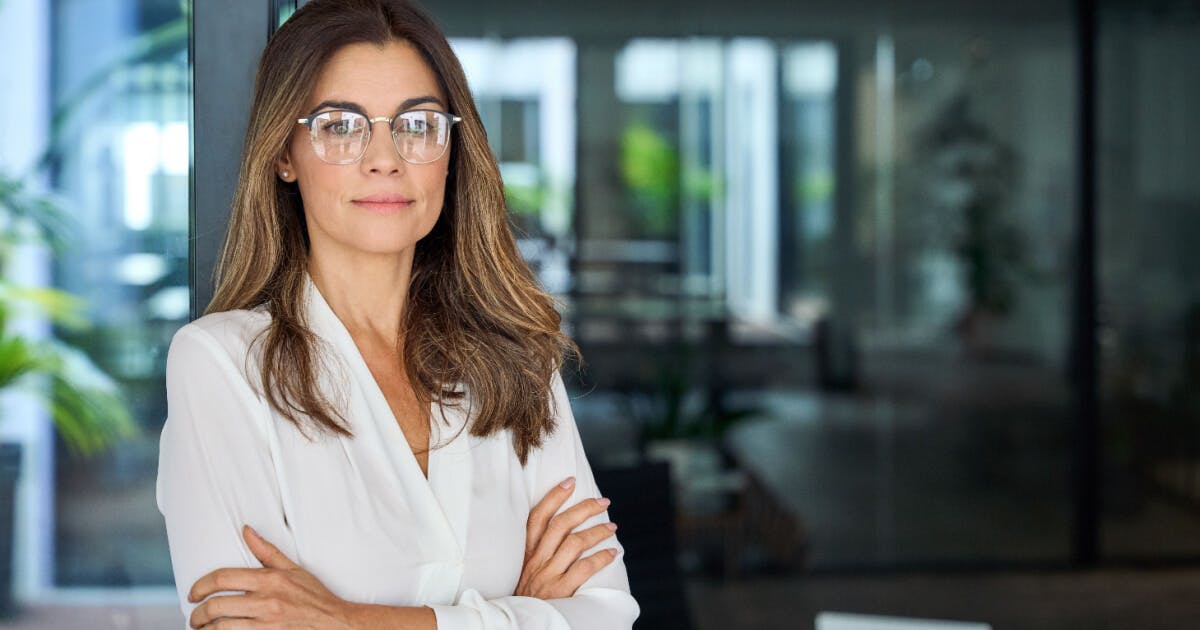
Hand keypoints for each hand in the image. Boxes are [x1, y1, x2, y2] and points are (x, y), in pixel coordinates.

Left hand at [187, 525, 355, 628]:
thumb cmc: (315, 597)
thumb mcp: (294, 570)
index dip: (201, 585)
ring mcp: (266, 624)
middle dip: (197, 614)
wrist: (334, 623)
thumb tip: (246, 530)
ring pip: (221, 628)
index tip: (193, 593)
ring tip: (202, 629)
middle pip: (216, 606)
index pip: (223, 578)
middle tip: (194, 617)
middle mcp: (266, 602)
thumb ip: (267, 552)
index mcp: (270, 580)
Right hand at [515, 477, 619, 598]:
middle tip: (603, 501)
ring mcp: (548, 575)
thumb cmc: (527, 596)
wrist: (519, 625)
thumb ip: (539, 552)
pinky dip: (602, 557)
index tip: (570, 481)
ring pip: (575, 542)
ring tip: (613, 526)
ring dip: (597, 531)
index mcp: (525, 552)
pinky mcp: (560, 591)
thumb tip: (564, 532)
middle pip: (560, 524)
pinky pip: (584, 568)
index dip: (554, 496)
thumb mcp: (525, 571)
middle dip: (584, 508)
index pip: (537, 517)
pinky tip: (613, 552)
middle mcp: (535, 560)